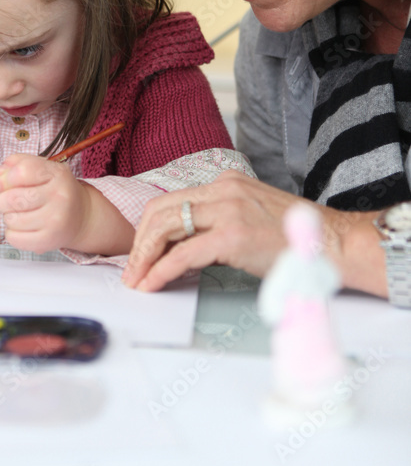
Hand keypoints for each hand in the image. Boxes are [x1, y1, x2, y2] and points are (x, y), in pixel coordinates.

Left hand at [0, 155, 92, 252]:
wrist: (82, 217)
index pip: (23, 171)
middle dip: (1, 200)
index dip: (4, 178)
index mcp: (57, 174)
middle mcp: (59, 197)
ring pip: (11, 219)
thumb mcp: (44, 169)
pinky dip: (11, 233)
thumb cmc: (56, 191)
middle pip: (13, 198)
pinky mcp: (48, 241)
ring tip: (20, 214)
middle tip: (6, 201)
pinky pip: (13, 238)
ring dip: (8, 216)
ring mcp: (55, 221)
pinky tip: (23, 227)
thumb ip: (18, 164)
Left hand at [122, 170, 297, 290]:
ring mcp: (228, 210)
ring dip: (144, 257)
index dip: (148, 228)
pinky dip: (161, 270)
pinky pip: (183, 253)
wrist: (333, 243)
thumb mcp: (251, 215)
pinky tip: (152, 284)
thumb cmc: (295, 238)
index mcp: (226, 181)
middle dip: (139, 242)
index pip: (171, 200)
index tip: (140, 252)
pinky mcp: (233, 236)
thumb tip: (185, 246)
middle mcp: (223, 189)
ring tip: (136, 280)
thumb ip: (219, 222)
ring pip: (166, 228)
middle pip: (161, 210)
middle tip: (131, 270)